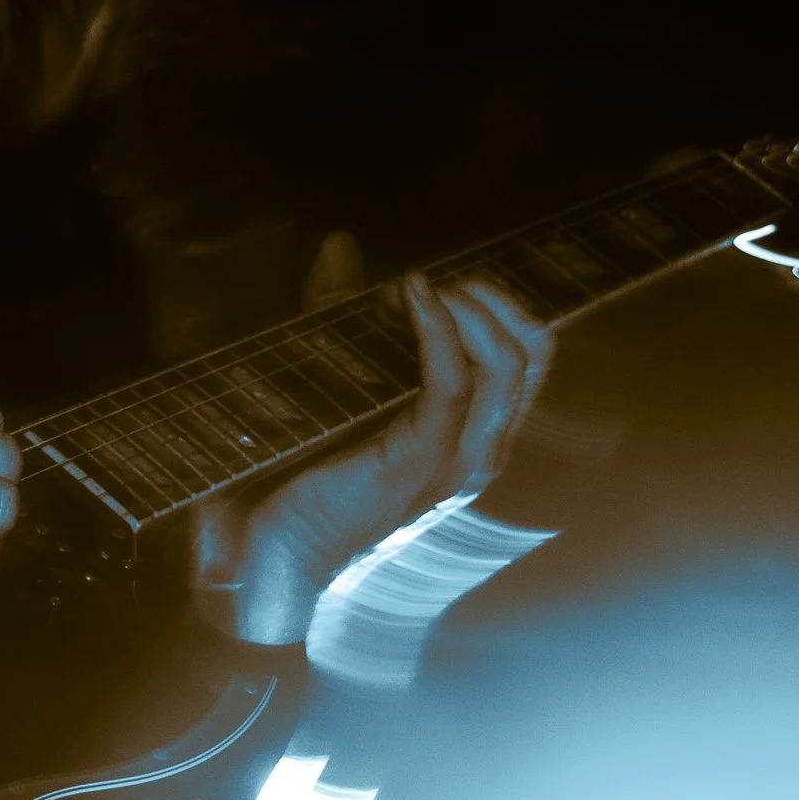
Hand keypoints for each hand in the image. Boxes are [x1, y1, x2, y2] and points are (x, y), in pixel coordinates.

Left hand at [194, 233, 554, 642]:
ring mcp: (456, 463)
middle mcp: (478, 454)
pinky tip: (410, 297)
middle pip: (534, 354)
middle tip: (446, 277)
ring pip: (508, 365)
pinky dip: (437, 329)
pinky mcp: (420, 464)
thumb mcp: (329, 376)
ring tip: (424, 285)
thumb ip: (339, 314)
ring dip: (472, 308)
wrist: (265, 556)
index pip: (528, 359)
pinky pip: (452, 383)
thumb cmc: (293, 472)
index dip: (493, 303)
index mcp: (470, 440)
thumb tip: (337, 243)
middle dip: (495, 298)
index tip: (435, 279)